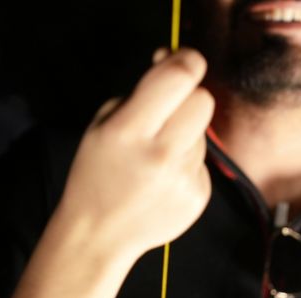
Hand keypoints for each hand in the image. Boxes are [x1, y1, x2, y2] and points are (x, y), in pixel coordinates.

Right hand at [56, 49, 213, 264]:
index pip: (179, 77)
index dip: (187, 60)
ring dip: (183, 137)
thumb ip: (139, 91)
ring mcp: (183, 179)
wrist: (98, 235)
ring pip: (202, 134)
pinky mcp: (198, 197)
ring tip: (153, 160)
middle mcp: (160, 154)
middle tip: (167, 113)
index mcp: (129, 130)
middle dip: (188, 99)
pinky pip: (202, 163)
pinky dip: (185, 166)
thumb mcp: (101, 125)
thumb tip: (172, 60)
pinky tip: (161, 181)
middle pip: (204, 101)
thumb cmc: (96, 174)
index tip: (182, 61)